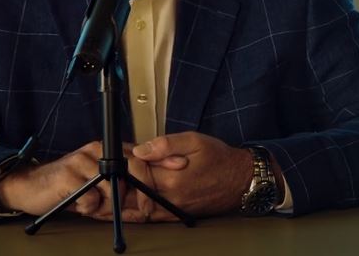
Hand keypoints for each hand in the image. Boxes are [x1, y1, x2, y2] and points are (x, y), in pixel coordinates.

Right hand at [0, 141, 169, 221]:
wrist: (32, 187)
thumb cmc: (70, 188)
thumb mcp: (100, 188)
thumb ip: (122, 189)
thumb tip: (146, 202)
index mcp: (107, 150)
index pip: (140, 153)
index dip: (162, 159)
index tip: (181, 166)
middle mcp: (97, 150)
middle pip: (131, 166)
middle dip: (142, 192)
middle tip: (145, 210)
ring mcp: (82, 160)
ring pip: (113, 185)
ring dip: (109, 204)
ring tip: (96, 207)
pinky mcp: (68, 174)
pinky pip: (91, 197)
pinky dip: (90, 207)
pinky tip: (81, 205)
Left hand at [130, 131, 254, 219]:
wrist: (241, 180)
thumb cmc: (220, 159)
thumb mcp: (195, 141)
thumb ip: (166, 144)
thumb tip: (140, 150)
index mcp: (172, 178)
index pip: (135, 171)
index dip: (127, 159)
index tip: (126, 151)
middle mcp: (169, 197)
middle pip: (132, 190)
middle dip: (122, 177)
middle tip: (117, 166)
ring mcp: (171, 209)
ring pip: (136, 206)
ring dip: (124, 195)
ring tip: (121, 182)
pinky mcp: (175, 215)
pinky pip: (148, 217)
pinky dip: (134, 210)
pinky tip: (130, 201)